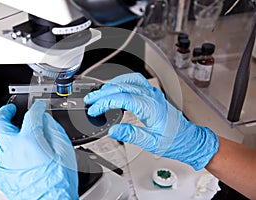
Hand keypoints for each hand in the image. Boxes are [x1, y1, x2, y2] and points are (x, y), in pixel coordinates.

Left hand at [0, 100, 77, 199]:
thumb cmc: (59, 180)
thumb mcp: (64, 148)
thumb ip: (53, 129)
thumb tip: (45, 119)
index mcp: (29, 140)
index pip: (31, 116)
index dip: (36, 107)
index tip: (39, 106)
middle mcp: (12, 149)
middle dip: (4, 112)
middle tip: (10, 110)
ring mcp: (4, 163)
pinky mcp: (1, 175)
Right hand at [84, 73, 218, 169]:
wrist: (188, 139)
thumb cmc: (174, 141)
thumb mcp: (152, 143)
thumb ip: (132, 135)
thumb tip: (114, 130)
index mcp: (151, 107)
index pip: (122, 98)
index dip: (105, 102)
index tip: (95, 109)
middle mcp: (152, 97)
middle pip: (123, 87)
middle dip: (103, 92)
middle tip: (91, 100)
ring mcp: (153, 94)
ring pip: (129, 80)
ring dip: (112, 84)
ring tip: (100, 92)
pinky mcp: (153, 95)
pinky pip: (136, 81)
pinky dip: (122, 82)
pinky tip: (116, 87)